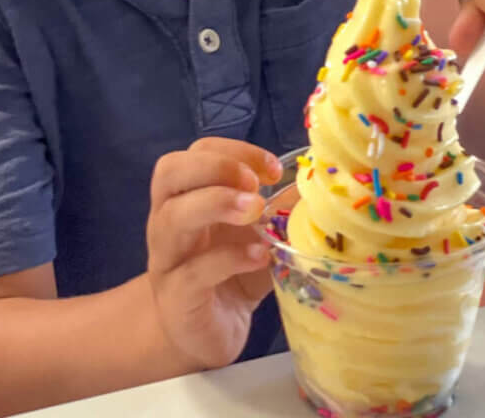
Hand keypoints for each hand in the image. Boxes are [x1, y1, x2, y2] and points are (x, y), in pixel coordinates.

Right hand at [147, 138, 282, 369]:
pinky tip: (258, 257)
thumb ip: (278, 210)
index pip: (197, 153)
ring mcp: (167, 259)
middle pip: (170, 172)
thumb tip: (317, 185)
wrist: (204, 333)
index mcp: (188, 196)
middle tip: (253, 184)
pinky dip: (229, 259)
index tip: (272, 168)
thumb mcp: (256, 235)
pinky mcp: (176, 298)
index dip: (233, 151)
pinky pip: (194, 271)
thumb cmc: (230, 273)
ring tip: (255, 210)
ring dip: (217, 203)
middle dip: (215, 167)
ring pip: (174, 217)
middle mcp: (168, 219)